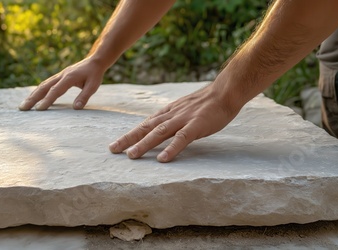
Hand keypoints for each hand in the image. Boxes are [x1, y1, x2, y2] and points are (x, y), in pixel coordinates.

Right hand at [19, 58, 105, 110]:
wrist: (95, 61)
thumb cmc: (95, 74)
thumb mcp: (93, 85)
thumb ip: (84, 96)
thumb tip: (76, 108)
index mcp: (69, 77)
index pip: (55, 91)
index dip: (47, 100)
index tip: (39, 109)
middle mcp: (61, 75)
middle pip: (43, 87)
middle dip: (32, 98)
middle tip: (22, 108)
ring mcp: (59, 75)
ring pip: (42, 85)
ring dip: (32, 95)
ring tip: (24, 105)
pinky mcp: (59, 77)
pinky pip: (46, 84)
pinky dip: (38, 92)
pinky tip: (34, 99)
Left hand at [108, 84, 241, 161]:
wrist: (225, 91)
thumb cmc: (207, 102)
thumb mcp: (184, 109)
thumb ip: (173, 118)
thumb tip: (162, 128)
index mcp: (168, 113)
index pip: (145, 125)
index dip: (130, 134)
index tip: (116, 143)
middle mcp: (171, 115)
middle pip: (145, 128)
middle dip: (128, 139)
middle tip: (112, 150)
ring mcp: (183, 120)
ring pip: (159, 133)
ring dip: (144, 145)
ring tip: (131, 156)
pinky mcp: (196, 126)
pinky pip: (181, 139)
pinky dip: (171, 149)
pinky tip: (162, 159)